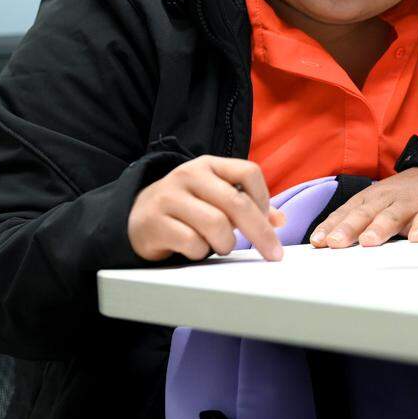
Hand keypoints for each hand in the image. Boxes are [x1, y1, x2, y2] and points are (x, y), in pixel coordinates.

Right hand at [128, 156, 286, 261]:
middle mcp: (189, 175)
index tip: (265, 220)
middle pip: (236, 202)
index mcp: (209, 164)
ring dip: (226, 243)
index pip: (249, 172)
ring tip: (221, 246)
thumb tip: (280, 221)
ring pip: (216, 225)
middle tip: (273, 254)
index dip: (264, 198)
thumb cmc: (187, 208)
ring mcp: (169, 197)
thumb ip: (248, 205)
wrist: (137, 216)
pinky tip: (195, 249)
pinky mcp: (155, 222)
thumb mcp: (216, 197)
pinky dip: (201, 252)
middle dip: (260, 232)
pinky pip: (192, 243)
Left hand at [310, 168, 417, 248]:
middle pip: (364, 213)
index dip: (331, 226)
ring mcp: (408, 205)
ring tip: (368, 241)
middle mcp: (385, 200)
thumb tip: (328, 244)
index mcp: (369, 199)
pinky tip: (416, 238)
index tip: (317, 241)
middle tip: (335, 242)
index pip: (346, 213)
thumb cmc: (401, 198)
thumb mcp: (376, 204)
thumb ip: (356, 222)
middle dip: (348, 228)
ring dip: (379, 228)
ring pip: (391, 216)